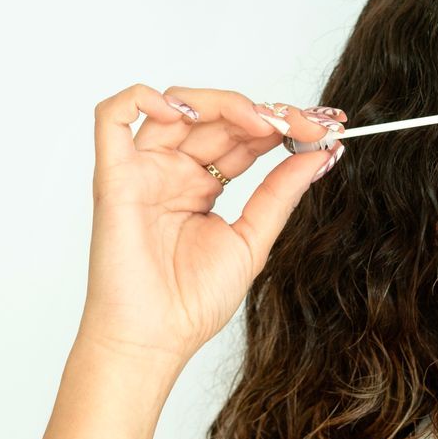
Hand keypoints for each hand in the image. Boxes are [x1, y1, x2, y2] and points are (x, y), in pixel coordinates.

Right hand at [76, 83, 346, 366]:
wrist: (155, 340)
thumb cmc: (191, 302)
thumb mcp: (253, 239)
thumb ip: (281, 193)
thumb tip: (322, 154)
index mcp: (201, 185)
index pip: (243, 136)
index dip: (283, 125)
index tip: (326, 128)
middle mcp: (171, 171)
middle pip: (216, 116)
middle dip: (265, 112)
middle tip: (306, 124)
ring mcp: (142, 170)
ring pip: (175, 106)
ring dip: (224, 103)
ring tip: (265, 123)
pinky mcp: (113, 177)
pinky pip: (112, 118)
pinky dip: (143, 99)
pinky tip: (186, 112)